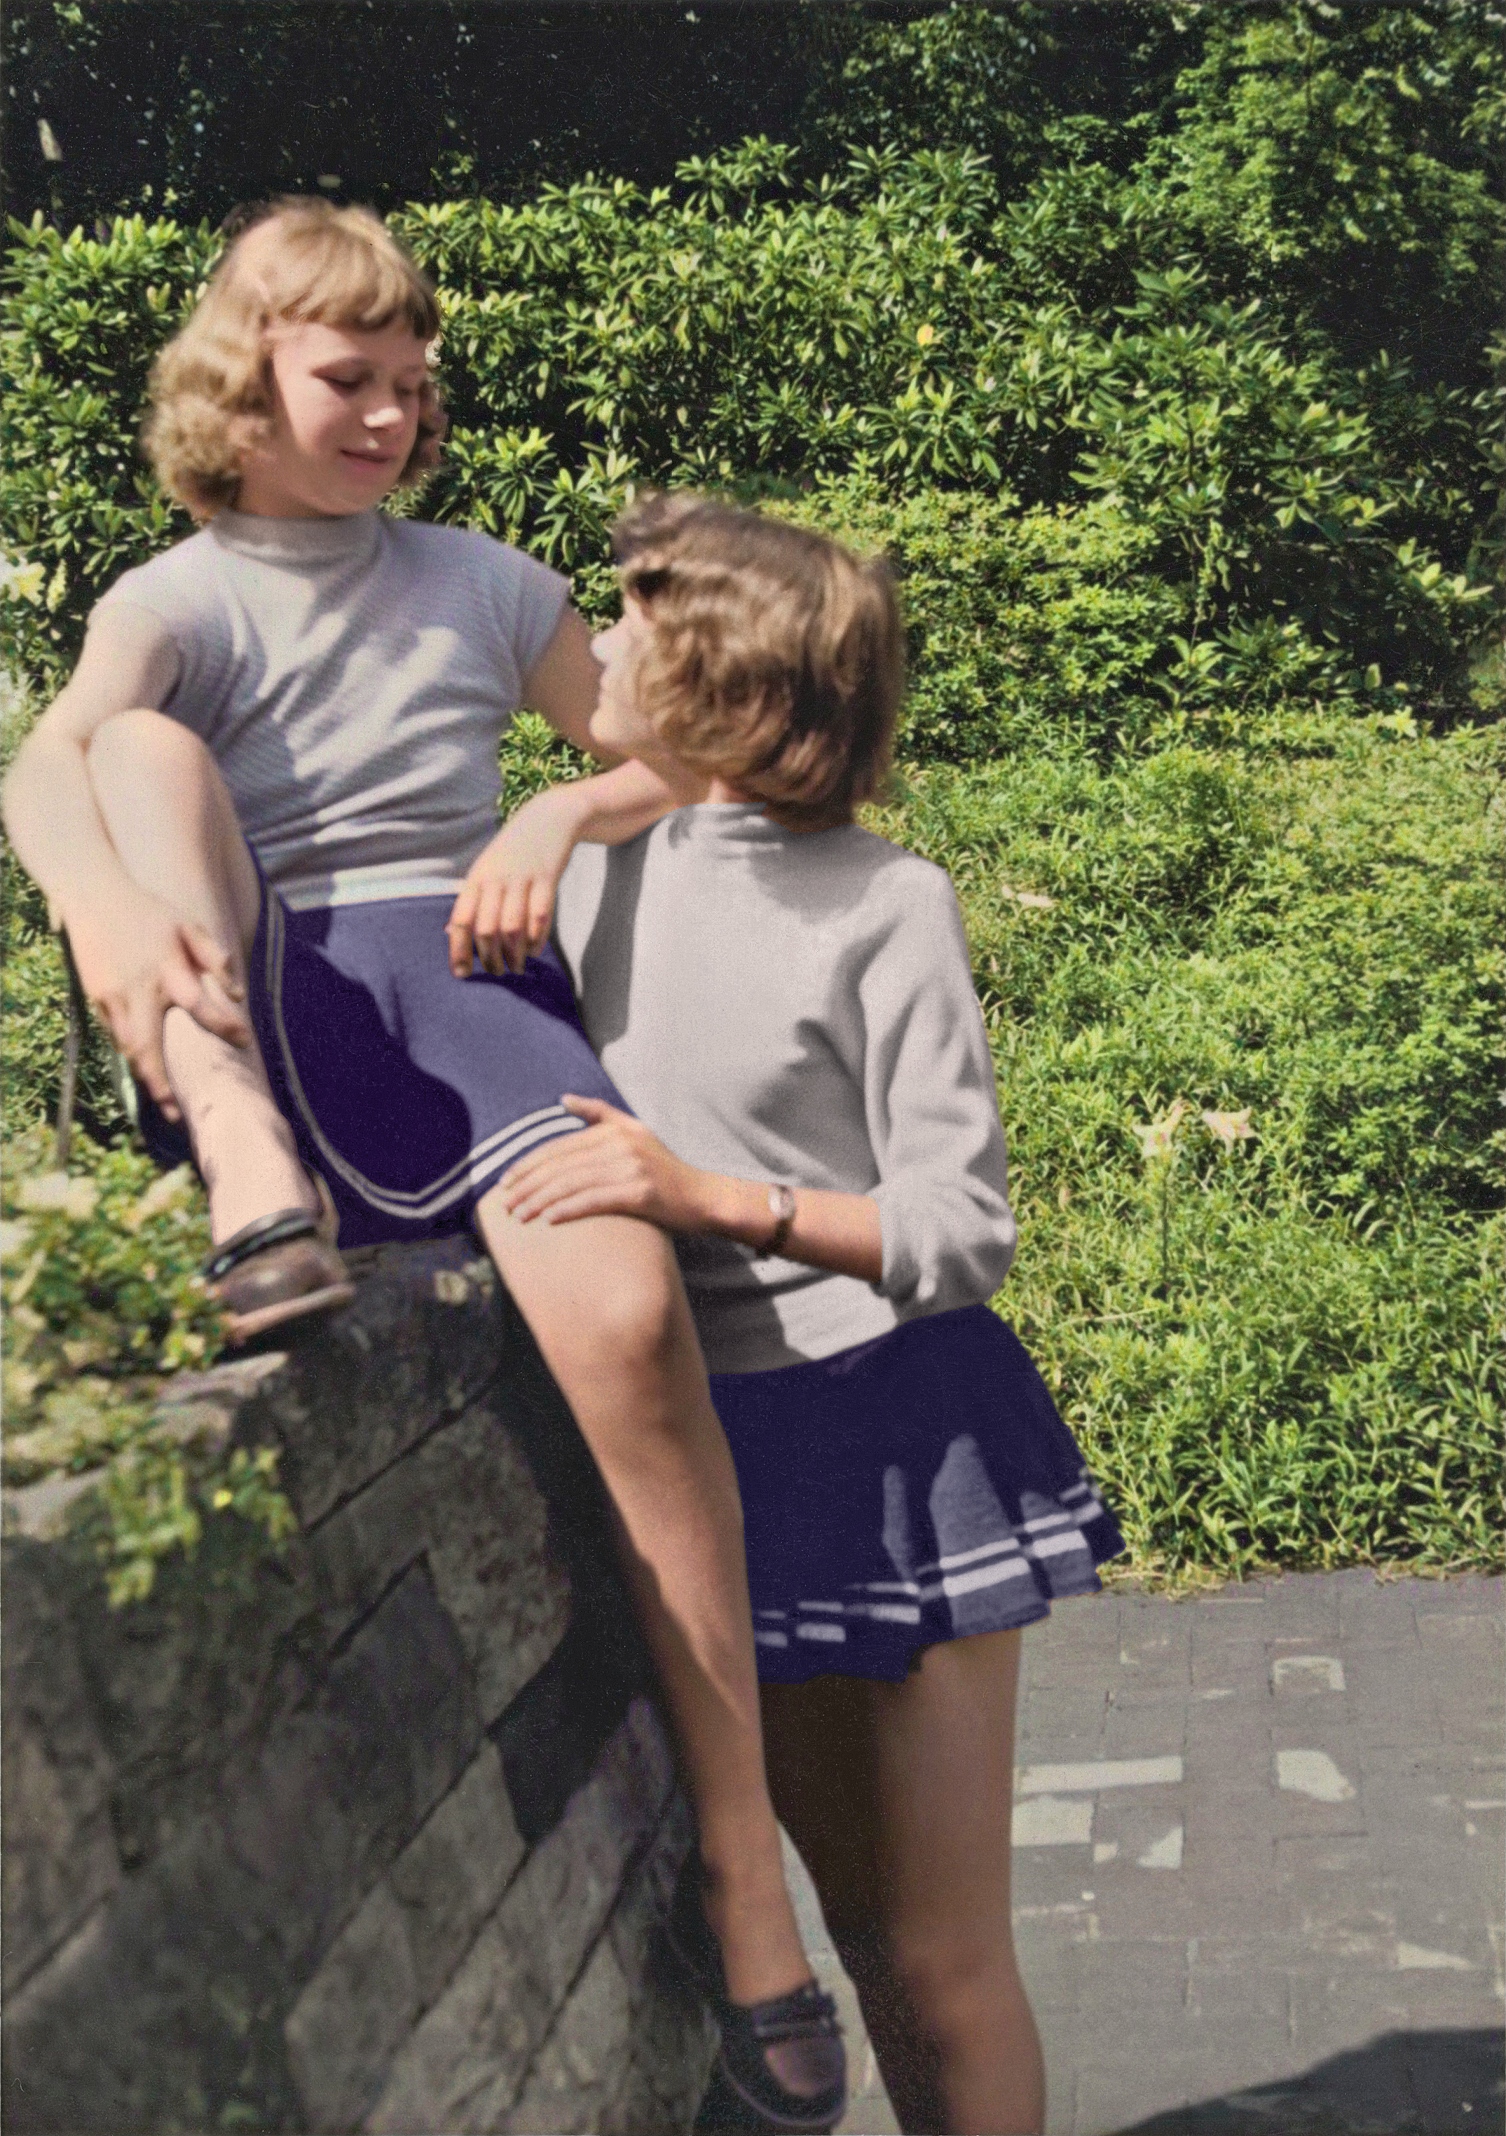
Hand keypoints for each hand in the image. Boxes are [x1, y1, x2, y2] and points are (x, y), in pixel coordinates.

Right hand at [64, 887, 249, 1120]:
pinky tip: (144, 1068)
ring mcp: (113, 995)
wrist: (93, 896)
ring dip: (145, 1076)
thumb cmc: (149, 912)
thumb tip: (239, 993)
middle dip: (161, 1085)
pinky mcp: (96, 997)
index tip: (244, 1040)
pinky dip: (129, 1052)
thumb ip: (215, 957)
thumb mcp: (188, 925)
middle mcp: (140, 988)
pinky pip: (114, 1033)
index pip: (201, 1005)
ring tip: (164, 1101)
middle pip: (148, 1047)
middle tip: (178, 1115)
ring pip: (128, 1047)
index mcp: (169, 968)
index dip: (224, 1025)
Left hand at [447, 789, 579, 977]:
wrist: (548, 818)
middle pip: (486, 929)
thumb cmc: (512, 851)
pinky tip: (534, 949)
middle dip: (490, 958)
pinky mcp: (547, 879)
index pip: (461, 920)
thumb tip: (450, 932)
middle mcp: (496, 879)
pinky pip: (540, 917)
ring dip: (514, 955)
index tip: (461, 974)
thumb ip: (471, 900)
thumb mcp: (485, 870)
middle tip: (497, 972)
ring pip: (513, 928)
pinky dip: (536, 940)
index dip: (458, 950)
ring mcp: (523, 879)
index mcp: (477, 878)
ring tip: (517, 967)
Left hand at [500, 1096, 712, 1231]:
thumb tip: (564, 1099)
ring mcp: (632, 1167)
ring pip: (572, 1184)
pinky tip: (548, 1221)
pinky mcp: (641, 1192)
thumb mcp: (636, 1132)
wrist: (703, 1197)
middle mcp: (621, 1143)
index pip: (559, 1147)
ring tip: (519, 1218)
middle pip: (560, 1165)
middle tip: (504, 1205)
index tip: (505, 1182)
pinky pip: (594, 1201)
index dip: (528, 1165)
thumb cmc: (665, 1171)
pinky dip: (568, 1209)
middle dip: (527, 1186)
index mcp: (614, 1130)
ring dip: (540, 1202)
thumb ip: (601, 1114)